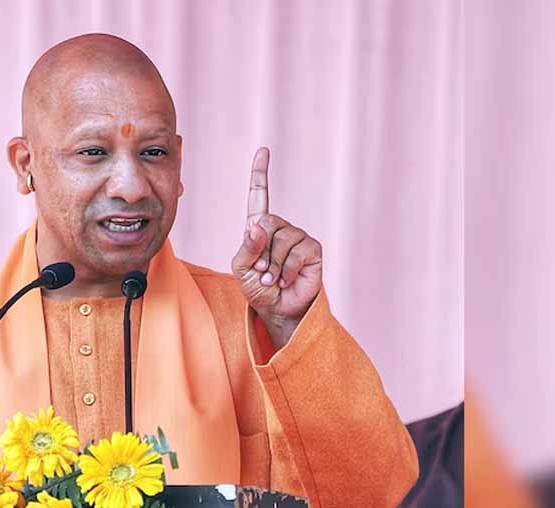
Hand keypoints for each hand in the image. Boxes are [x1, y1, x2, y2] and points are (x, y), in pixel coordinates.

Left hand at [231, 147, 322, 347]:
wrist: (278, 311)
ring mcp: (298, 237)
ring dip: (272, 266)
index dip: (260, 173)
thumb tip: (259, 224)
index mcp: (259, 228)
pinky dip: (286, 270)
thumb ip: (246, 246)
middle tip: (261, 272)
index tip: (263, 150)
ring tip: (273, 279)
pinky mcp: (313, 250)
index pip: (259, 196)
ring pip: (281, 239)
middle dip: (260, 252)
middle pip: (267, 223)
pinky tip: (286, 281)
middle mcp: (280, 228)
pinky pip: (297, 252)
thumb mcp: (241, 268)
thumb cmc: (258, 289)